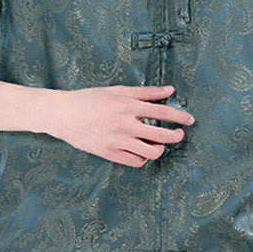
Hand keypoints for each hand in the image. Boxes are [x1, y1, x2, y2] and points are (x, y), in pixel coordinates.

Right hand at [45, 84, 194, 166]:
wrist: (62, 114)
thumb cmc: (90, 99)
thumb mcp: (118, 90)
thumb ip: (146, 92)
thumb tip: (170, 90)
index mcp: (128, 105)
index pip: (162, 111)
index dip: (180, 117)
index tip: (190, 120)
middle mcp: (125, 123)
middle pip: (162, 135)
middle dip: (176, 136)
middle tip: (179, 135)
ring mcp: (117, 140)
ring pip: (151, 152)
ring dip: (160, 149)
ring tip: (158, 144)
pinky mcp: (109, 154)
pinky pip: (136, 161)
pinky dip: (143, 158)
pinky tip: (143, 151)